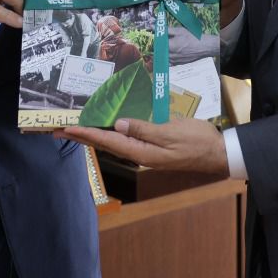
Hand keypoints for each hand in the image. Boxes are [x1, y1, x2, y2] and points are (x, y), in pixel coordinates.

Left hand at [57, 118, 228, 176]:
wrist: (218, 152)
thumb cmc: (197, 141)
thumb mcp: (171, 132)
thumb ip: (145, 129)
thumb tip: (119, 124)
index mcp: (142, 151)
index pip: (108, 141)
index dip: (86, 133)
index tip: (67, 128)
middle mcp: (140, 153)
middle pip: (105, 144)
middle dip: (82, 136)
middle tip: (58, 129)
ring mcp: (146, 150)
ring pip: (113, 141)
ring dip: (93, 134)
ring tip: (74, 128)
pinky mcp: (152, 145)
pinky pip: (125, 138)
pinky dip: (110, 132)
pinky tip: (105, 126)